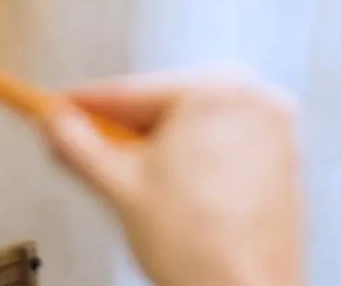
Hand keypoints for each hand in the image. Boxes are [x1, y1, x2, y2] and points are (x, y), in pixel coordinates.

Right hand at [40, 68, 301, 285]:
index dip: (85, 103)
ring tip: (133, 176)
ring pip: (196, 122)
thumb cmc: (203, 249)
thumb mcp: (121, 188)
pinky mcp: (283, 152)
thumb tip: (57, 124)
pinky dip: (194, 155)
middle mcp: (253, 97)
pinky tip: (172, 184)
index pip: (133, 91)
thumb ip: (79, 147)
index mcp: (216, 92)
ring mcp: (273, 124)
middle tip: (85, 143)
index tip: (58, 107)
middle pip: (166, 102)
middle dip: (124, 126)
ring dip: (160, 142)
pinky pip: (224, 140)